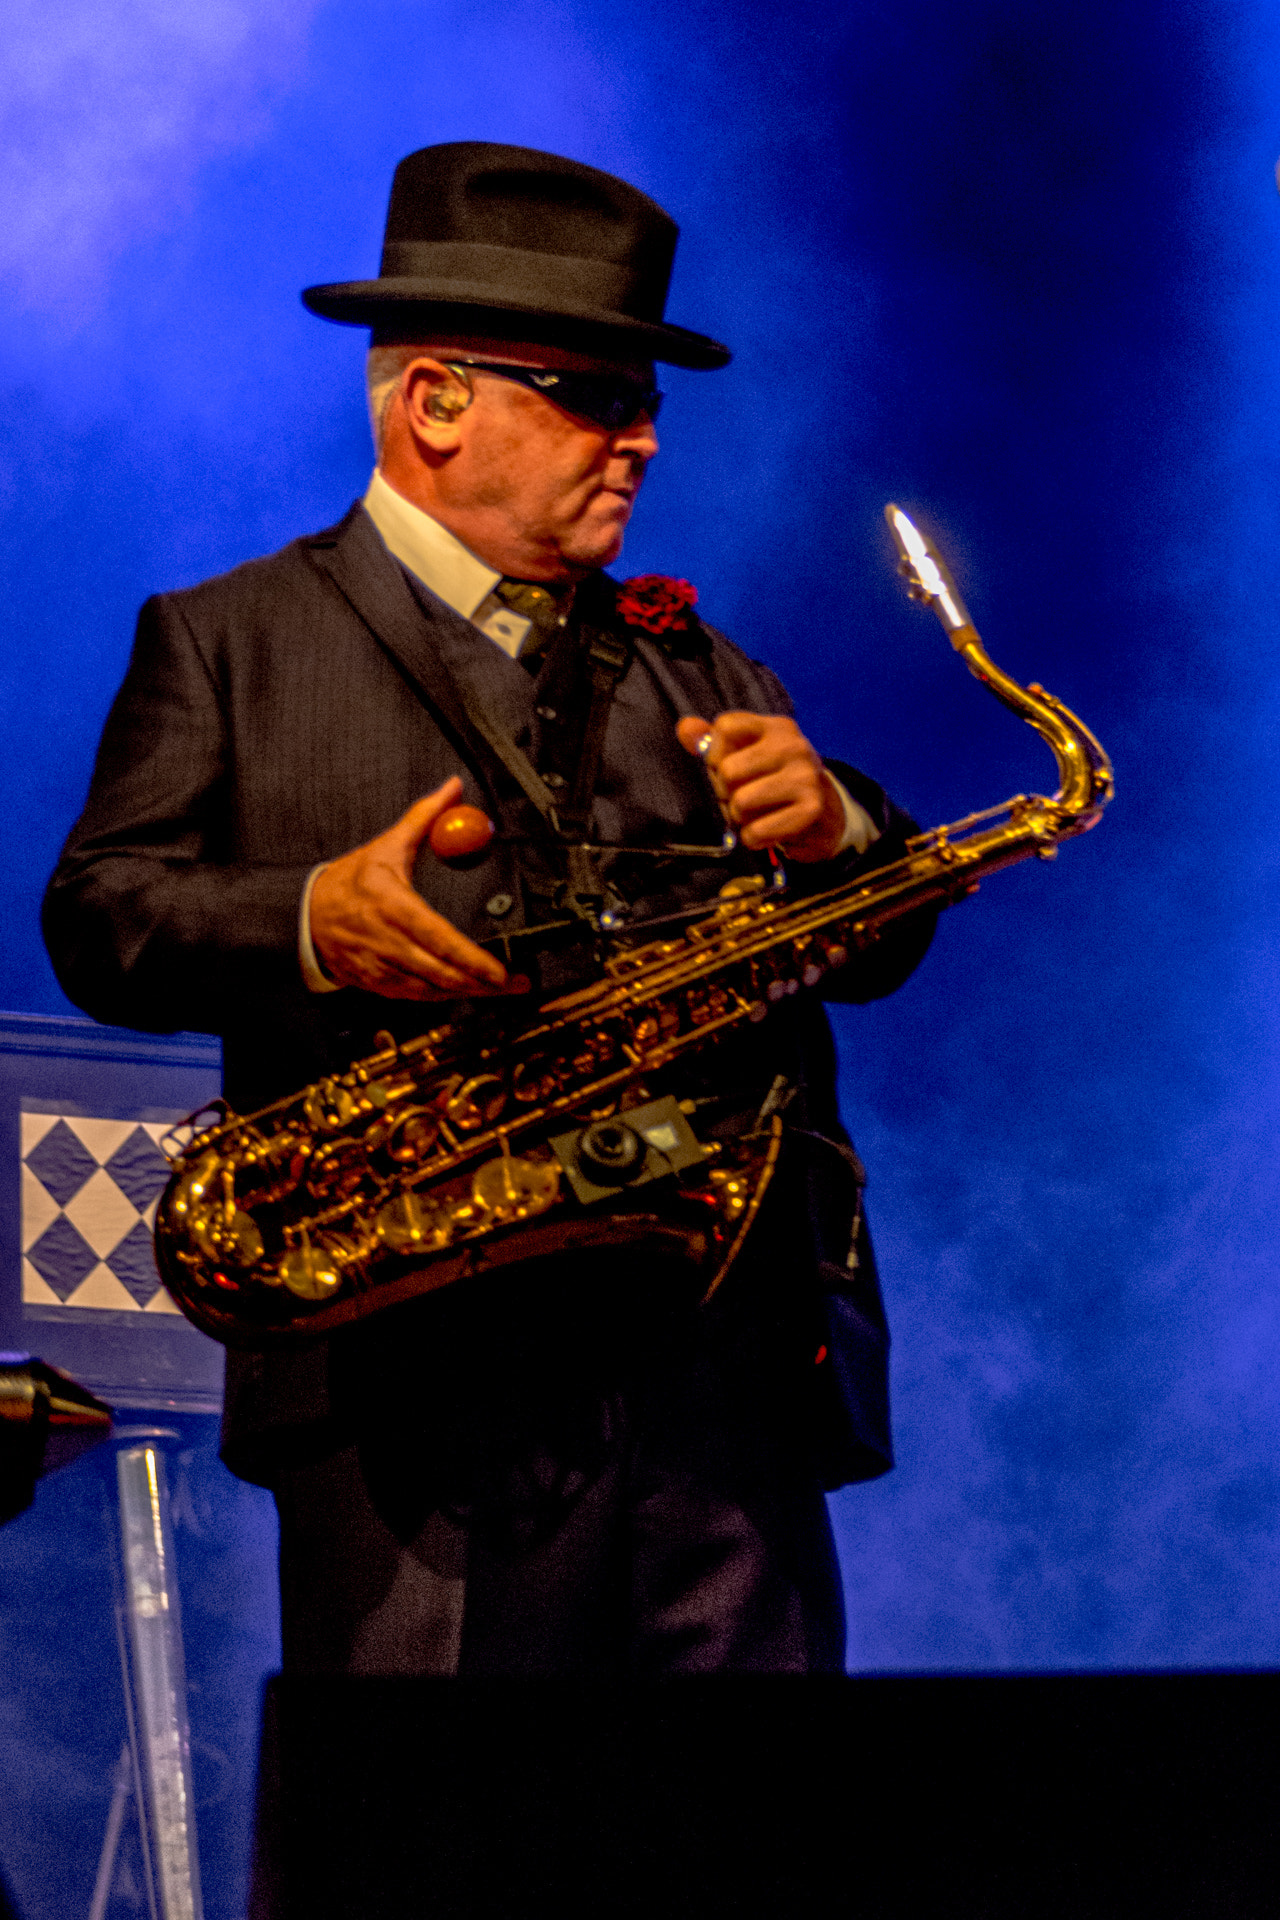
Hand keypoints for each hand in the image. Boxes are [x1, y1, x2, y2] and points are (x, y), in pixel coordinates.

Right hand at [310, 777, 528, 999]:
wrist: (305, 915)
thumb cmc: (349, 881)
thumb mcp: (386, 845)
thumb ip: (424, 817)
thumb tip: (452, 788)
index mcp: (391, 904)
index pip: (439, 937)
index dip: (472, 959)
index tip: (501, 969)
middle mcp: (386, 940)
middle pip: (442, 972)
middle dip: (483, 983)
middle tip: (516, 983)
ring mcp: (380, 966)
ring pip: (431, 990)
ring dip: (467, 994)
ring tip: (499, 991)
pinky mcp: (376, 983)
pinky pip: (416, 997)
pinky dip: (443, 997)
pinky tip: (465, 993)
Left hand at [676, 712, 845, 863]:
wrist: (824, 814)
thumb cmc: (774, 781)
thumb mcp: (747, 755)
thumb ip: (712, 742)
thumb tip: (685, 728)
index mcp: (776, 727)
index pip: (725, 727)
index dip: (715, 753)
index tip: (728, 768)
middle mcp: (793, 746)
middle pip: (727, 770)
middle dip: (725, 792)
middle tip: (741, 797)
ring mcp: (805, 777)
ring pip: (740, 803)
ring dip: (739, 817)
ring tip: (754, 814)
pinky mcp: (811, 810)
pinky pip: (756, 831)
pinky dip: (753, 838)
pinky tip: (767, 830)